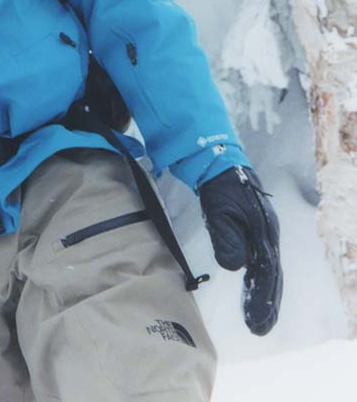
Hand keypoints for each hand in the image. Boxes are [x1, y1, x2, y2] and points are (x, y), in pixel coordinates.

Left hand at [199, 165, 281, 334]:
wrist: (220, 163)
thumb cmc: (219, 187)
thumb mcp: (220, 211)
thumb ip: (227, 239)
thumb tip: (236, 268)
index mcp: (264, 232)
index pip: (267, 273)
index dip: (263, 299)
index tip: (256, 322)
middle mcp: (268, 235)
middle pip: (272, 276)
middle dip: (267, 304)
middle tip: (259, 329)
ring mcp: (263, 233)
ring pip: (268, 271)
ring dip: (264, 295)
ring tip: (259, 320)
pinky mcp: (254, 231)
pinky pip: (261, 262)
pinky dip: (259, 281)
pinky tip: (253, 292)